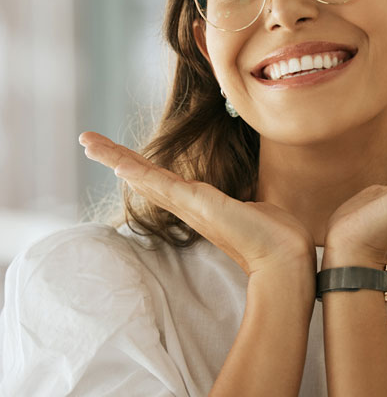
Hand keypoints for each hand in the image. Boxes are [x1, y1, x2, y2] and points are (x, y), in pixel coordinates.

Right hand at [79, 132, 316, 277]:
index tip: (117, 155)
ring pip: (145, 177)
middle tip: (87, 141)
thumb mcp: (254, 207)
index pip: (160, 180)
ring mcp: (191, 206)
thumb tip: (250, 199)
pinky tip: (119, 163)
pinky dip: (139, 173)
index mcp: (198, 204)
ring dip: (116, 158)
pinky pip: (163, 185)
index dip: (137, 166)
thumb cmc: (273, 235)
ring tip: (89, 143)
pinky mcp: (199, 205)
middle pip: (143, 177)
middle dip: (114, 157)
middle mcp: (188, 206)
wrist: (286, 257)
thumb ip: (243, 200)